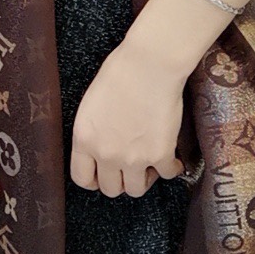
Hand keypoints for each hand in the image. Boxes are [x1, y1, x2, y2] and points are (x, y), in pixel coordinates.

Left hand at [70, 40, 184, 197]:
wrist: (149, 64)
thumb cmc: (121, 72)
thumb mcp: (93, 103)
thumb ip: (94, 129)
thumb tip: (102, 142)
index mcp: (84, 138)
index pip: (81, 177)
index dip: (93, 180)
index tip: (102, 175)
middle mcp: (106, 153)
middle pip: (110, 188)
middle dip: (119, 180)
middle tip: (128, 168)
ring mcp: (133, 157)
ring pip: (136, 189)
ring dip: (143, 178)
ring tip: (150, 165)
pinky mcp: (160, 154)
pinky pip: (167, 174)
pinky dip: (171, 168)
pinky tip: (173, 160)